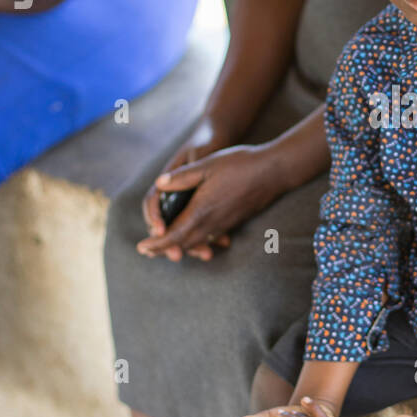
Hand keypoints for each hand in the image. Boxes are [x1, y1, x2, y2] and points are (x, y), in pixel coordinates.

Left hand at [137, 141, 285, 262]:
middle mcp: (212, 223)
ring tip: (167, 248)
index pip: (173, 235)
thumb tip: (159, 184)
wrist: (274, 172)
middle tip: (148, 251)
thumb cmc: (241, 165)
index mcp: (201, 211)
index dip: (156, 244)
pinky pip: (210, 237)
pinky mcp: (233, 221)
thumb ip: (182, 177)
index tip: (142, 248)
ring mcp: (224, 224)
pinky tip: (194, 237)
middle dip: (164, 249)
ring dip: (180, 246)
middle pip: (183, 243)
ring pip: (197, 242)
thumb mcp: (207, 165)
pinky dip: (196, 241)